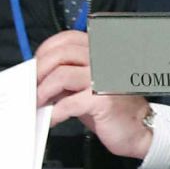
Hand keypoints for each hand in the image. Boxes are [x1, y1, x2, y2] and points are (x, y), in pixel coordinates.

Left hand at [35, 30, 152, 160]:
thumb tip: (39, 76)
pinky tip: (52, 119)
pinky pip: (68, 103)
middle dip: (38, 71)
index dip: (46, 51)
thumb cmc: (112, 108)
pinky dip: (54, 113)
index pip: (67, 39)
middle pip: (61, 54)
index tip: (35, 67)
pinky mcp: (102, 100)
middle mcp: (104, 60)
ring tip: (38, 104)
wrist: (139, 129)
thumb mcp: (90, 85)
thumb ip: (69, 75)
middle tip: (30, 87)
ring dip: (42, 92)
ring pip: (60, 75)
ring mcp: (105, 78)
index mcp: (101, 52)